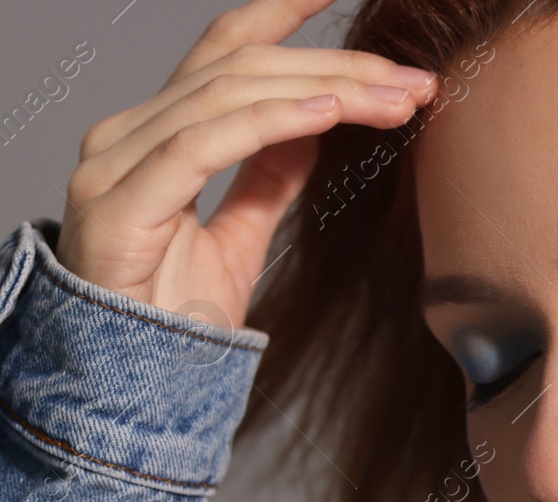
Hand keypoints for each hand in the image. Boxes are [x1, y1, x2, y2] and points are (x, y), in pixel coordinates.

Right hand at [55, 0, 436, 323]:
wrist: (130, 382)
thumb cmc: (175, 311)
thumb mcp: (241, 233)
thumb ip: (267, 174)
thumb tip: (310, 124)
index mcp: (155, 134)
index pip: (224, 51)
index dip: (282, 14)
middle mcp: (129, 135)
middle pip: (241, 68)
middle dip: (338, 68)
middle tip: (414, 80)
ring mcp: (118, 164)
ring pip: (229, 95)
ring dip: (326, 92)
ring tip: (395, 99)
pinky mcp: (122, 204)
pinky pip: (203, 144)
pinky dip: (270, 123)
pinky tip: (327, 114)